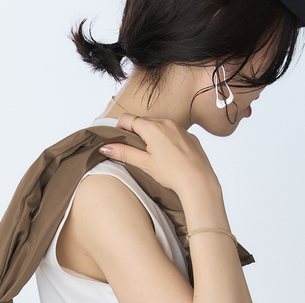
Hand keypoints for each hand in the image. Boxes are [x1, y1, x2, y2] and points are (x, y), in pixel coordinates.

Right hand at [99, 114, 220, 198]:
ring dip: (152, 136)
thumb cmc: (171, 173)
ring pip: (160, 126)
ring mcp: (181, 128)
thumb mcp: (144, 163)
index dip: (119, 127)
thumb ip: (124, 153)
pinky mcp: (190, 137)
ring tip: (152, 154)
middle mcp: (167, 122)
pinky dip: (167, 140)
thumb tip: (105, 147)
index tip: (117, 138)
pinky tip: (170, 156)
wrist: (198, 181)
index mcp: (152, 127)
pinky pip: (174, 133)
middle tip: (134, 150)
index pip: (127, 119)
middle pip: (143, 121)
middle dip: (136, 132)